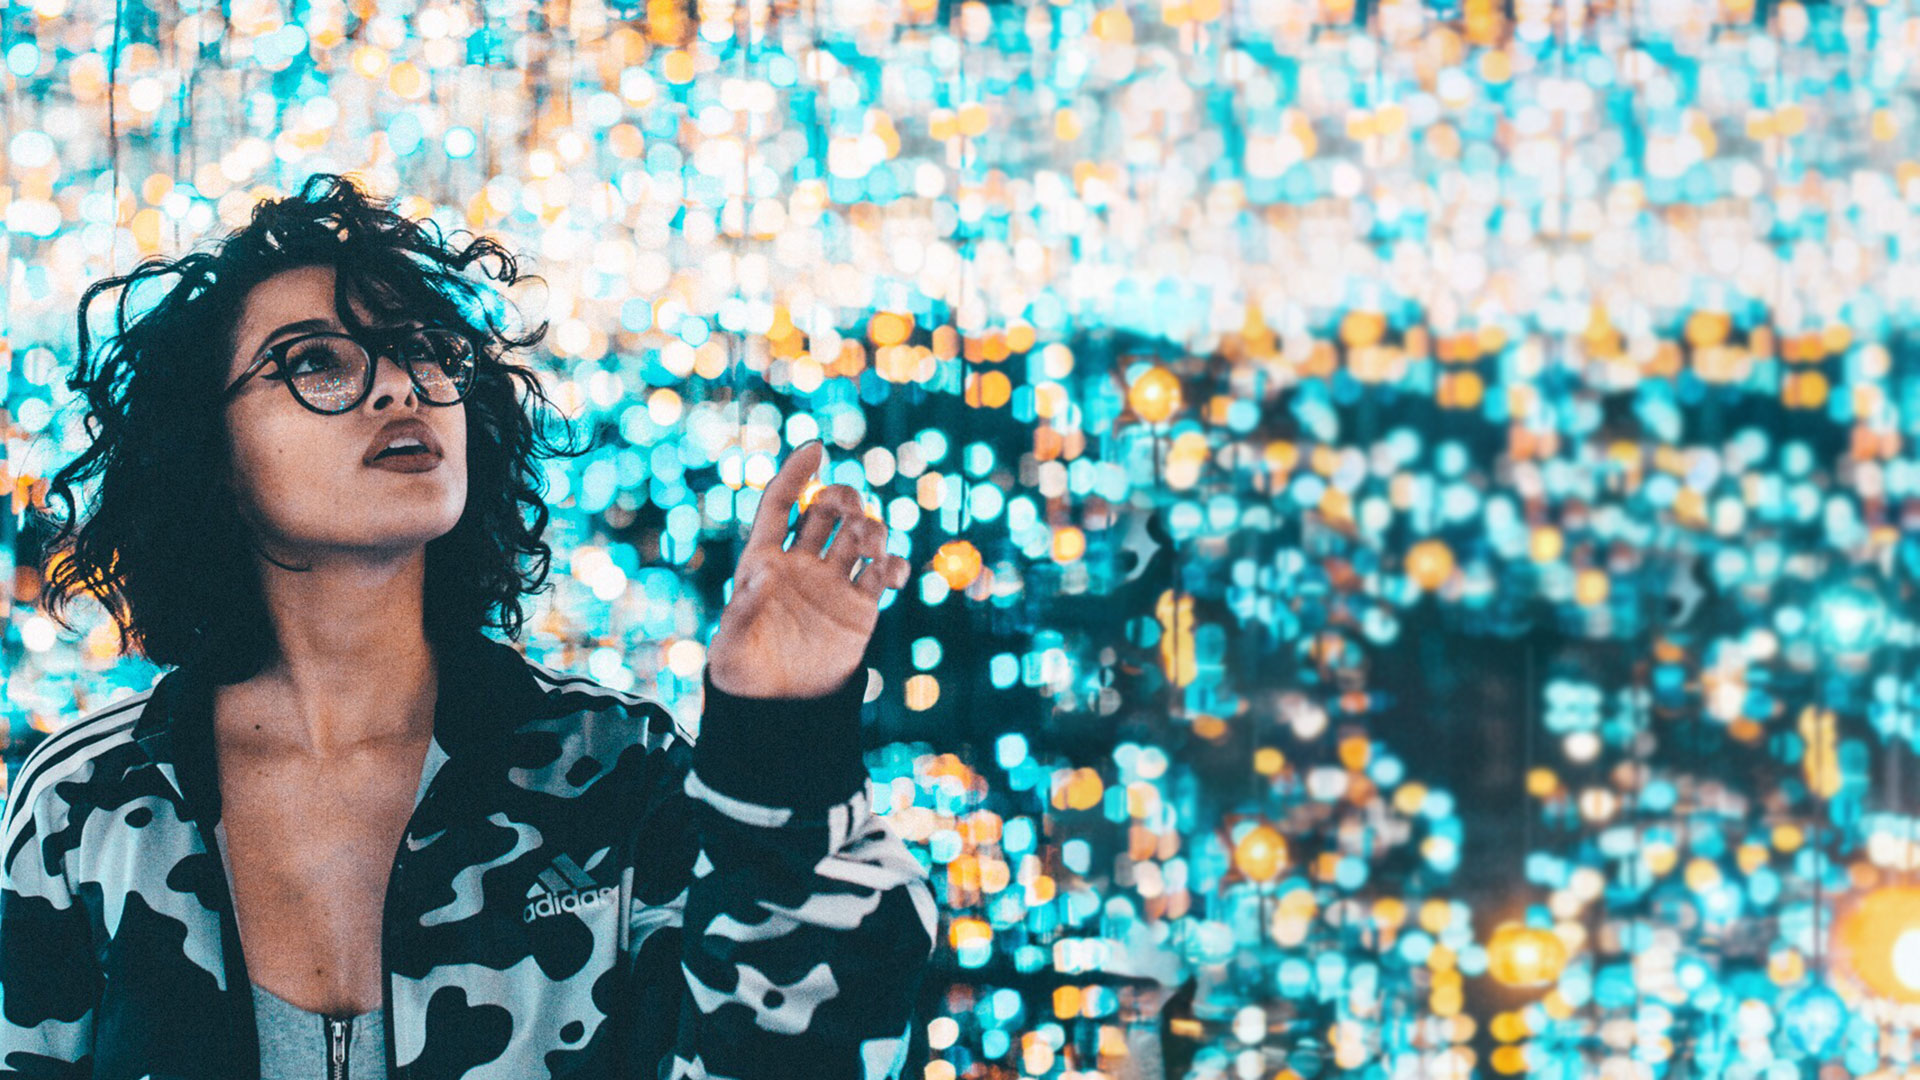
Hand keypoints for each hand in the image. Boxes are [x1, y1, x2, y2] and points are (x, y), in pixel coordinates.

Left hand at [706, 440, 911, 698]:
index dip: (797, 474)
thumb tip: (763, 574)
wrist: (777, 708)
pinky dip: (893, 566)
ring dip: (870, 528)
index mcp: (764, 560)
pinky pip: (882, 575)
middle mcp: (801, 564)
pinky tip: (891, 573)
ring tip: (871, 544)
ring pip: (858, 536)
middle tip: (849, 509)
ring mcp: (832, 583)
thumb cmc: (741, 674)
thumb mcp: (730, 645)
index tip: (817, 448)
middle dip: (841, 498)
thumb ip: (744, 610)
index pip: (782, 504)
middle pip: (825, 511)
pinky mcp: (860, 608)